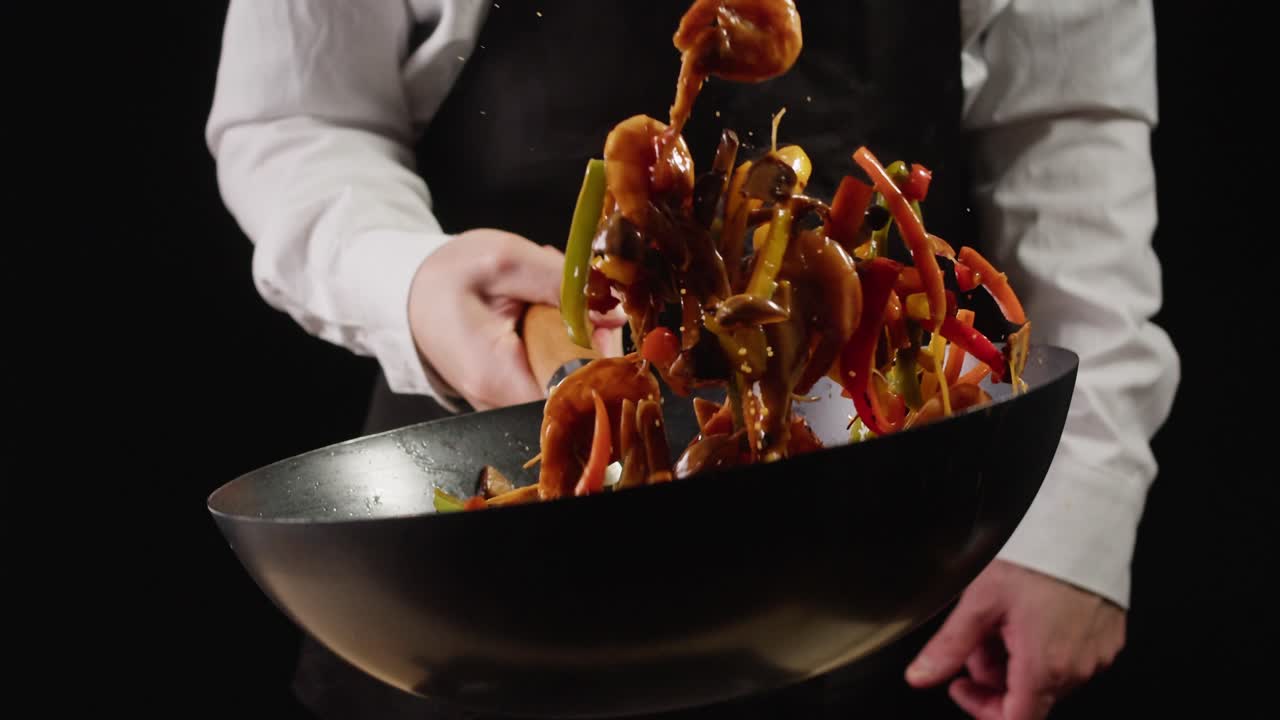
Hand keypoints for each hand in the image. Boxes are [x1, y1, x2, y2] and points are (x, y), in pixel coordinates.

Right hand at [409, 229, 623, 410]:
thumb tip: (612, 311)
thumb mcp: (503, 259)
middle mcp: (503, 403)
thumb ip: (559, 282)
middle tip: (567, 293)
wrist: (414, 294)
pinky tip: (543, 313)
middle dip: (590, 336)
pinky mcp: (516, 394)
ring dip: (576, 335)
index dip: (601, 355)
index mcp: (497, 376)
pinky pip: (559, 373)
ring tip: (547, 296)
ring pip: (572, 379)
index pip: (575, 389)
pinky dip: (563, 341)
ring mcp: (509, 403)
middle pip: (579, 386)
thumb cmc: (449, 276)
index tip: (597, 316)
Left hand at [905, 559, 1125, 719]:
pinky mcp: (1108, 640)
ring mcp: (1097, 655)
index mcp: (1044, 666)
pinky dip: (1045, 647)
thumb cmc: (1036, 557)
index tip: (962, 684)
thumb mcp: (980, 601)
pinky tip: (1030, 615)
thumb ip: (949, 647)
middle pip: (1028, 698)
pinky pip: (1071, 659)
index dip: (982, 708)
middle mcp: (1077, 669)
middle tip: (978, 636)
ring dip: (1018, 660)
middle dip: (994, 675)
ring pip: (1048, 678)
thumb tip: (921, 676)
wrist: (1084, 524)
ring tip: (1002, 618)